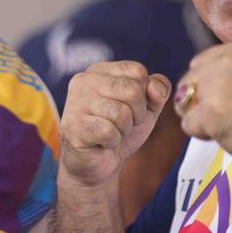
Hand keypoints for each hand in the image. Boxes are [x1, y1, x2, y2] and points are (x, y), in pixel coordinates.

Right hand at [58, 61, 170, 187]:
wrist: (97, 162)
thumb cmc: (119, 130)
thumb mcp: (146, 107)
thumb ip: (158, 90)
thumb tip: (155, 88)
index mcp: (100, 70)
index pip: (137, 71)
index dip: (143, 95)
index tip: (129, 108)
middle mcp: (84, 80)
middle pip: (132, 90)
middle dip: (136, 115)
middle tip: (121, 124)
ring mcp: (76, 101)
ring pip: (122, 113)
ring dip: (124, 130)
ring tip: (110, 132)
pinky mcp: (73, 124)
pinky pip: (110, 132)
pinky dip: (112, 142)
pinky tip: (101, 142)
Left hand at [175, 41, 231, 168]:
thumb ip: (229, 71)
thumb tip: (197, 81)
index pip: (199, 63)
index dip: (206, 85)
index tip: (227, 99)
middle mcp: (224, 62)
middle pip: (188, 81)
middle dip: (199, 100)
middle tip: (226, 114)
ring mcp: (215, 87)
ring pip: (185, 102)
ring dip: (199, 117)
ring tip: (226, 123)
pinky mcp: (209, 112)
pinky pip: (187, 124)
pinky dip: (201, 133)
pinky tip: (225, 133)